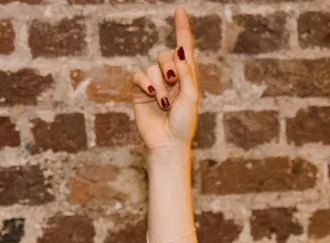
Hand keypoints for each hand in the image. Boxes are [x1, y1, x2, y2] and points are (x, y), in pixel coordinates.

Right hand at [129, 7, 199, 155]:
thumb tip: (179, 50)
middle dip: (170, 67)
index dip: (182, 29)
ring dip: (159, 85)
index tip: (180, 10)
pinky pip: (139, 75)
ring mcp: (154, 83)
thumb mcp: (191, 96)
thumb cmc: (184, 123)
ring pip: (152, 67)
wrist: (168, 143)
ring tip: (164, 103)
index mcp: (187, 76)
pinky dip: (145, 83)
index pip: (185, 47)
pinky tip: (151, 96)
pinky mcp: (140, 91)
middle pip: (166, 55)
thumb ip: (187, 73)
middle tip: (173, 83)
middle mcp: (171, 76)